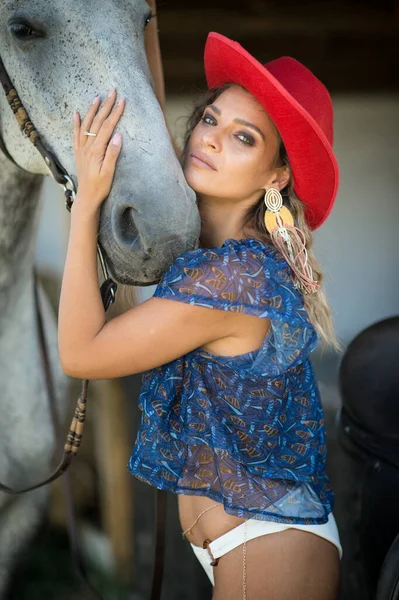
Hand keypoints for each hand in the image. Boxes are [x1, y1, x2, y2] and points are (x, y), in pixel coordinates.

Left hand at [73, 89, 124, 210]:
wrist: (86, 198)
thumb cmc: (100, 188)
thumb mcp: (109, 173)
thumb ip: (112, 154)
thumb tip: (117, 136)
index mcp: (96, 151)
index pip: (107, 127)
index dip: (115, 113)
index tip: (122, 101)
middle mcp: (87, 147)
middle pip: (97, 122)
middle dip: (106, 106)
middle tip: (112, 91)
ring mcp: (81, 149)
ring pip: (86, 124)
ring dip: (92, 110)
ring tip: (98, 97)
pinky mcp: (78, 153)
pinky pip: (76, 135)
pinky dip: (76, 123)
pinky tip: (76, 114)